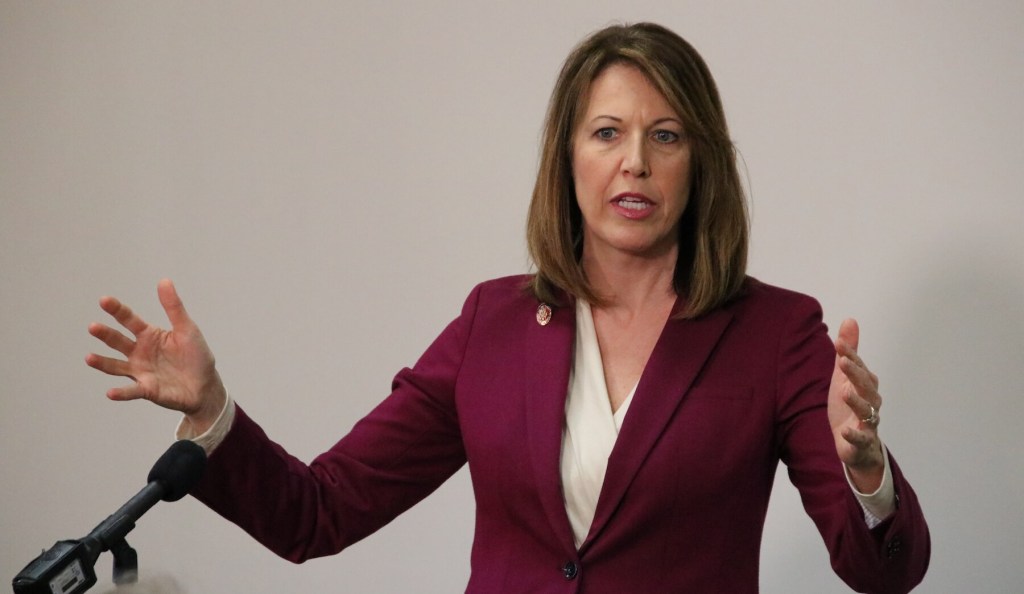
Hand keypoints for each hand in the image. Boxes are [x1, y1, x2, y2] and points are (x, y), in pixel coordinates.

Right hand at [86, 279, 226, 433]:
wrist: (206, 386)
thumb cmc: (196, 356)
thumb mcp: (187, 329)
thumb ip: (173, 307)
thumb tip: (164, 281)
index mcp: (149, 335)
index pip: (129, 320)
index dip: (117, 310)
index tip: (104, 300)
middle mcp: (140, 352)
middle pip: (118, 341)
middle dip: (105, 334)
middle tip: (93, 326)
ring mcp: (141, 371)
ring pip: (116, 366)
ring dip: (103, 363)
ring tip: (89, 357)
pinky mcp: (147, 389)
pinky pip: (131, 391)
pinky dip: (121, 392)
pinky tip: (111, 392)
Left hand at [827, 318, 884, 491]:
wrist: (855, 444)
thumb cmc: (850, 406)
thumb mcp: (844, 377)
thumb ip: (848, 352)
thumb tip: (850, 319)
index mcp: (866, 385)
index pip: (859, 368)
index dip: (850, 356)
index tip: (839, 344)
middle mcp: (871, 402)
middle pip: (866, 387)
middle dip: (856, 374)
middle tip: (842, 362)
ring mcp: (867, 422)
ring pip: (866, 411)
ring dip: (856, 401)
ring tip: (844, 392)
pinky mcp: (861, 441)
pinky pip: (860, 438)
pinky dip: (854, 435)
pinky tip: (845, 430)